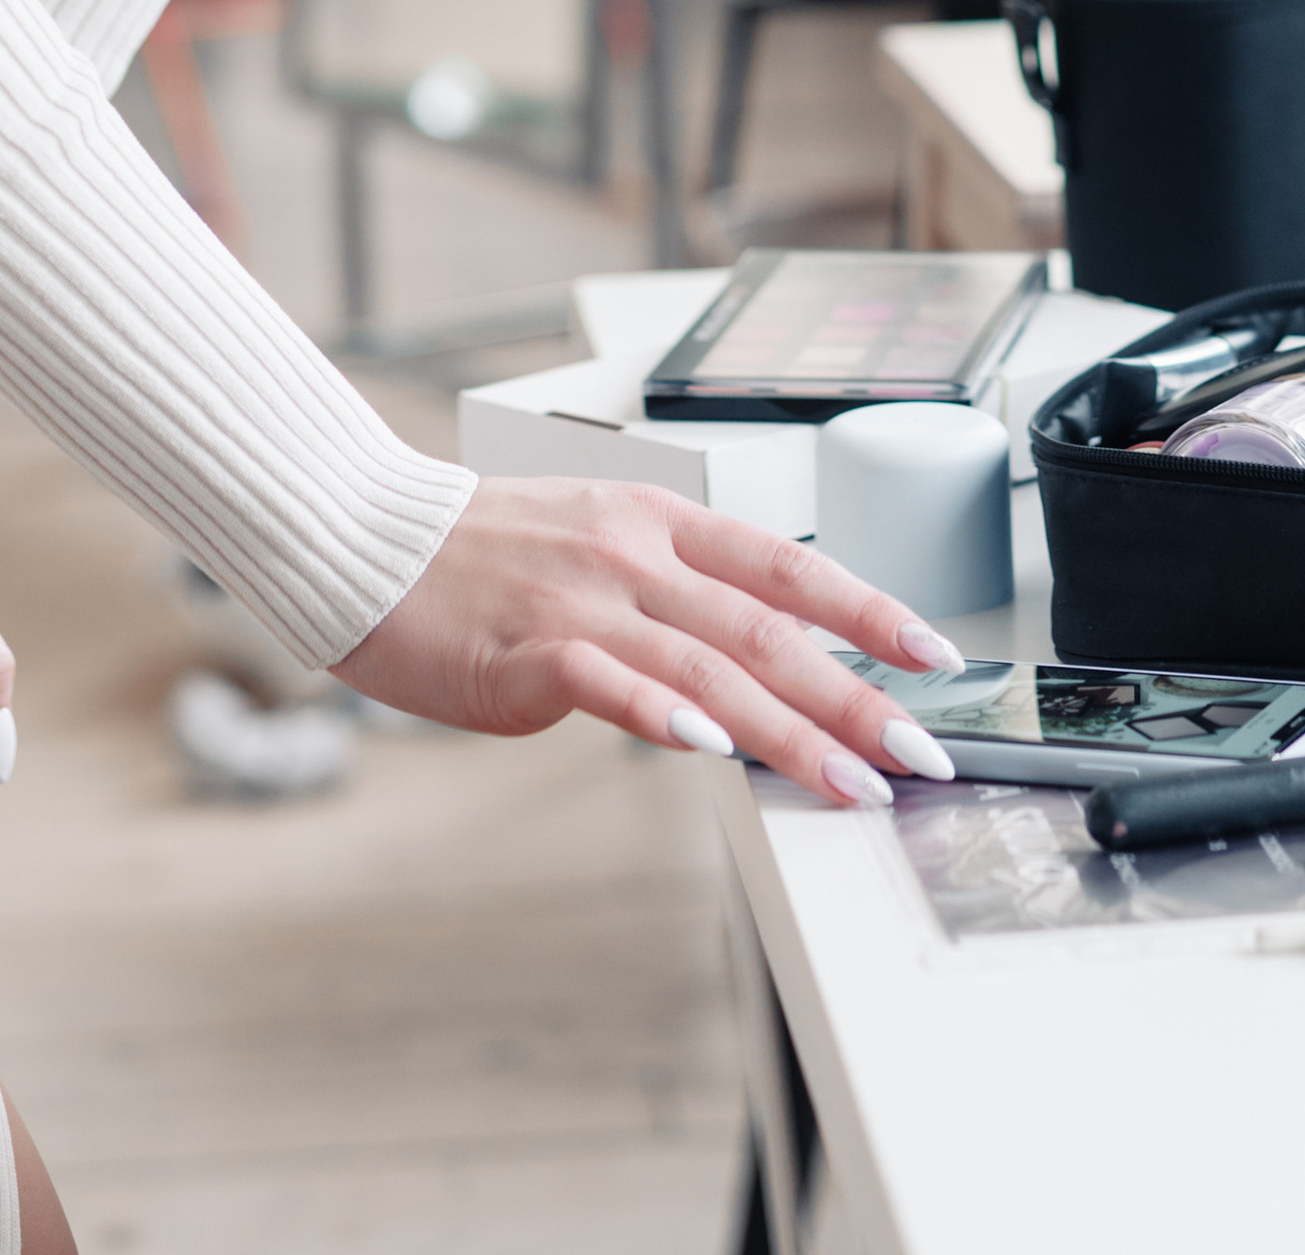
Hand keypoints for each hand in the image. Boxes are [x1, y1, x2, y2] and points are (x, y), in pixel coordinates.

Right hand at [335, 477, 966, 805]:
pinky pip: (608, 683)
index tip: (937, 655)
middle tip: (920, 753)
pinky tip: (712, 748)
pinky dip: (663, 716)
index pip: (789, 564)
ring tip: (849, 782)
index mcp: (661, 523)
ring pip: (708, 666)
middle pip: (768, 628)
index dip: (869, 608)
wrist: (368, 538)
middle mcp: (635, 553)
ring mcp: (583, 598)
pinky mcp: (525, 649)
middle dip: (854, 695)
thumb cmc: (481, 555)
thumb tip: (749, 673)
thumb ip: (671, 603)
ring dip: (788, 730)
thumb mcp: (599, 549)